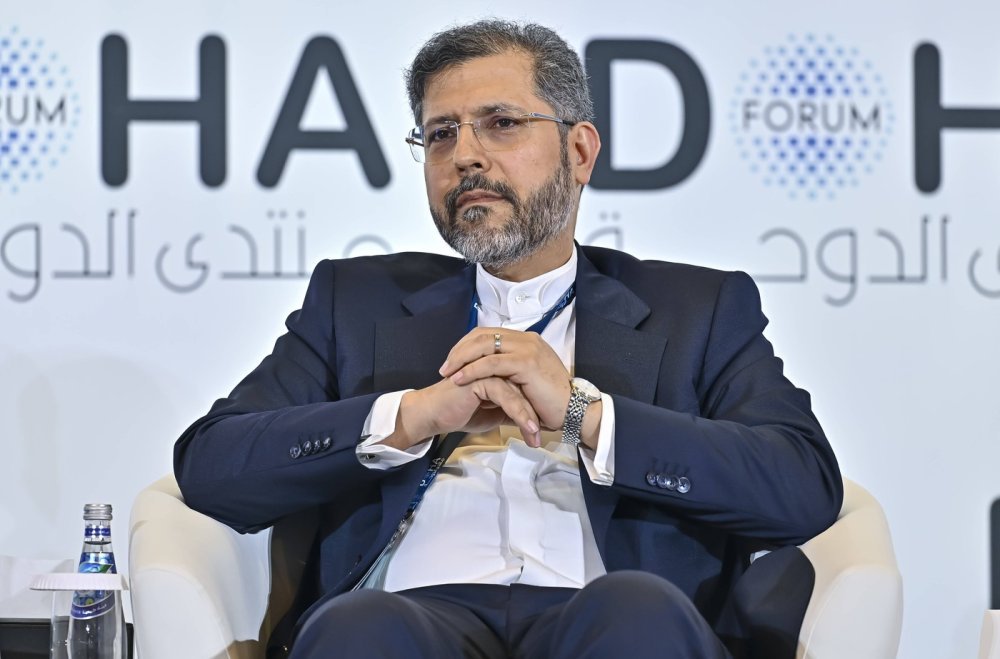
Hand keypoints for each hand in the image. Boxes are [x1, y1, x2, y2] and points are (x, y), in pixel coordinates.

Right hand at [382, 373, 540, 449]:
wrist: (434, 414)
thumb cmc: (461, 411)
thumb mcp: (494, 412)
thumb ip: (511, 407)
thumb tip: (532, 415)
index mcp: (500, 367)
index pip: (528, 382)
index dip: (538, 404)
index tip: (549, 427)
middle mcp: (496, 363)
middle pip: (526, 385)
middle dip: (537, 411)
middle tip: (547, 434)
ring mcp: (488, 368)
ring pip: (518, 390)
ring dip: (530, 415)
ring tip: (537, 436)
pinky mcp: (479, 377)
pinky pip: (505, 395)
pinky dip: (518, 413)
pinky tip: (526, 428)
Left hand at [439, 328, 572, 437]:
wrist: (573, 411)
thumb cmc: (550, 402)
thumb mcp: (527, 380)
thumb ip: (510, 371)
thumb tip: (487, 373)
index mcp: (526, 341)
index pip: (488, 333)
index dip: (467, 345)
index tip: (453, 361)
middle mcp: (526, 339)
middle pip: (482, 335)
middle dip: (459, 350)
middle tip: (444, 367)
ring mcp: (526, 348)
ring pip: (483, 345)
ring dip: (461, 359)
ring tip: (447, 373)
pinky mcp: (525, 363)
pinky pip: (491, 363)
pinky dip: (472, 370)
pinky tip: (459, 379)